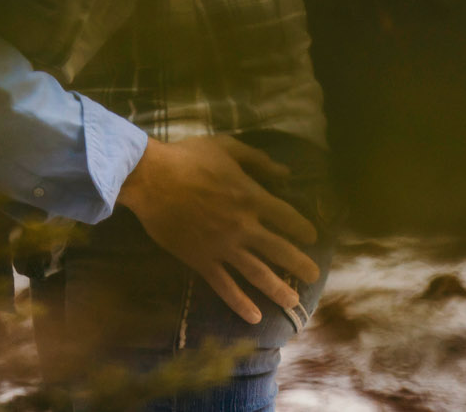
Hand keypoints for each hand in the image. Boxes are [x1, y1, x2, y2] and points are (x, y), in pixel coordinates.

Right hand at [115, 135, 321, 324]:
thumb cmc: (187, 157)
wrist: (151, 178)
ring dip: (277, 289)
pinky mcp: (201, 260)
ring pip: (257, 273)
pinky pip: (224, 285)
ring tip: (292, 302)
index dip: (302, 228)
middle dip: (299, 264)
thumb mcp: (226, 147)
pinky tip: (253, 317)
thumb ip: (257, 159)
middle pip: (279, 249)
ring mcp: (222, 246)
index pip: (287, 217)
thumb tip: (285, 172)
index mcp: (251, 197)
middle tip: (314, 276)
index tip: (312, 237)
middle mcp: (242, 225)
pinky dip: (239, 303)